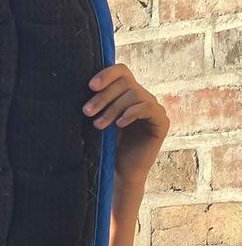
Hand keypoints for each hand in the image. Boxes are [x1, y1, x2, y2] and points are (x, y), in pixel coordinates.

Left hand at [83, 63, 169, 189]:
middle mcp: (142, 97)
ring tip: (98, 125)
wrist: (120, 173)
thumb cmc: (107, 148)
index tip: (90, 86)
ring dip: (113, 108)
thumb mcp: (99, 120)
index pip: (122, 71)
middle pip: (125, 83)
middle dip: (103, 96)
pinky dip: (130, 113)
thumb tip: (84, 84)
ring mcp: (154, 108)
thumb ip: (98, 103)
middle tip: (86, 111)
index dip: (107, 74)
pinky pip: (147, 107)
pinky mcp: (161, 121)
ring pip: (134, 94)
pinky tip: (118, 125)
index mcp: (127, 93)